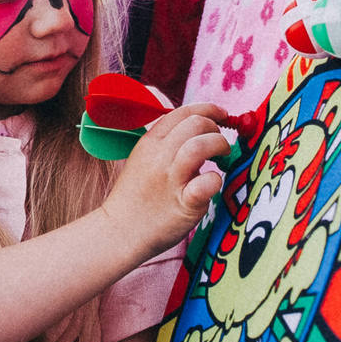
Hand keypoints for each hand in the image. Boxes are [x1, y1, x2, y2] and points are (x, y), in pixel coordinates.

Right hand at [99, 103, 231, 259]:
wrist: (119, 232)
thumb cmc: (135, 197)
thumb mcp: (143, 159)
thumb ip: (166, 144)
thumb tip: (198, 130)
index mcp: (150, 142)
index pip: (182, 112)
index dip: (208, 109)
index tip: (222, 115)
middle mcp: (159, 156)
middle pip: (195, 123)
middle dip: (215, 128)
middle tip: (219, 144)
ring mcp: (170, 179)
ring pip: (199, 146)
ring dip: (219, 145)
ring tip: (222, 157)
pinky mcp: (183, 203)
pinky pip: (205, 183)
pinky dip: (215, 180)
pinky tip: (212, 184)